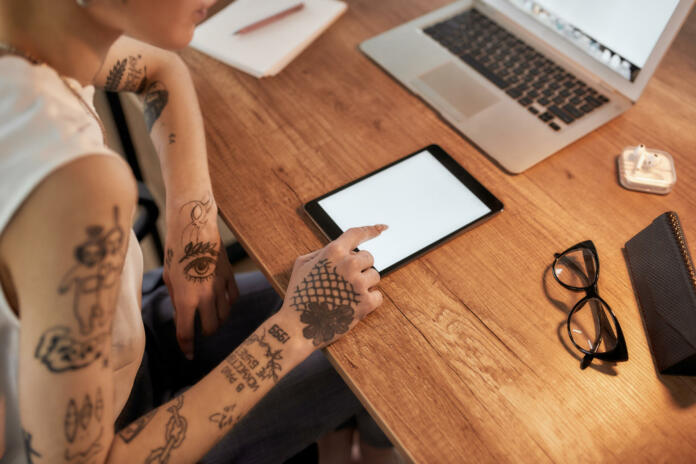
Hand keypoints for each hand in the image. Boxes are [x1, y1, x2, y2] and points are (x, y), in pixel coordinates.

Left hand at [163, 195, 238, 358]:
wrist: (193, 227)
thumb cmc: (175, 251)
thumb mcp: (168, 278)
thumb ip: (176, 300)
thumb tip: (182, 314)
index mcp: (186, 299)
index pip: (187, 333)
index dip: (187, 347)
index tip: (189, 354)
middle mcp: (205, 296)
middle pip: (210, 328)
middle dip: (204, 333)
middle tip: (199, 331)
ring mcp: (220, 286)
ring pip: (224, 315)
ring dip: (217, 321)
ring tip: (210, 318)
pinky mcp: (229, 276)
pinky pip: (233, 298)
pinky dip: (228, 305)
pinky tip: (222, 303)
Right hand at [279, 225, 386, 348]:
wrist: (298, 326)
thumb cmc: (299, 294)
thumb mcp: (303, 264)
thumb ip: (324, 252)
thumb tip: (344, 248)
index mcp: (333, 252)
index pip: (357, 234)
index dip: (371, 230)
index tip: (383, 228)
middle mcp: (349, 264)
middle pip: (368, 257)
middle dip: (360, 267)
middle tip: (343, 282)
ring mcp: (359, 283)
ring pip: (375, 276)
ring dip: (364, 284)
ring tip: (345, 295)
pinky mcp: (366, 302)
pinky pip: (378, 296)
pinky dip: (369, 301)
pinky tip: (352, 306)